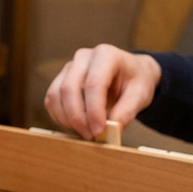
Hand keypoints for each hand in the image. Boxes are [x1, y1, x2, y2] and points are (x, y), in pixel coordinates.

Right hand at [44, 44, 161, 139]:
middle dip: (78, 118)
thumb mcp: (141, 95)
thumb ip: (127, 111)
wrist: (129, 74)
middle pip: (69, 89)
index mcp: (106, 55)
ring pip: (56, 95)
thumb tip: (110, 130)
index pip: (93, 83)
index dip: (93, 110)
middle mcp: (83, 57)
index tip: (99, 131)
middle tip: (91, 136)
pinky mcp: (60, 80)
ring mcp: (68, 68)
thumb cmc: (135, 81)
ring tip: (85, 133)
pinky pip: (51, 101)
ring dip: (67, 120)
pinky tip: (75, 127)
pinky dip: (59, 118)